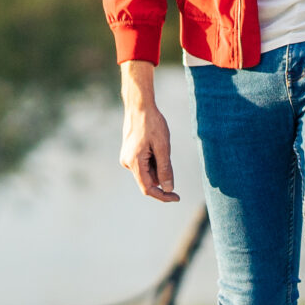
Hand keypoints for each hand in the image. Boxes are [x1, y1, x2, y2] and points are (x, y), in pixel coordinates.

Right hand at [118, 60, 178, 201]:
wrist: (139, 107)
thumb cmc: (152, 125)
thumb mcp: (163, 147)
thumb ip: (165, 169)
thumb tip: (168, 189)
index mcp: (134, 163)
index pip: (148, 188)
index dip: (163, 196)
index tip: (177, 197)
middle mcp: (127, 163)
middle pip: (149, 180)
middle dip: (163, 174)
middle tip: (167, 153)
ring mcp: (127, 159)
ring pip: (148, 172)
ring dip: (159, 165)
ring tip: (160, 145)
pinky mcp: (129, 154)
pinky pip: (145, 164)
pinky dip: (154, 160)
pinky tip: (155, 145)